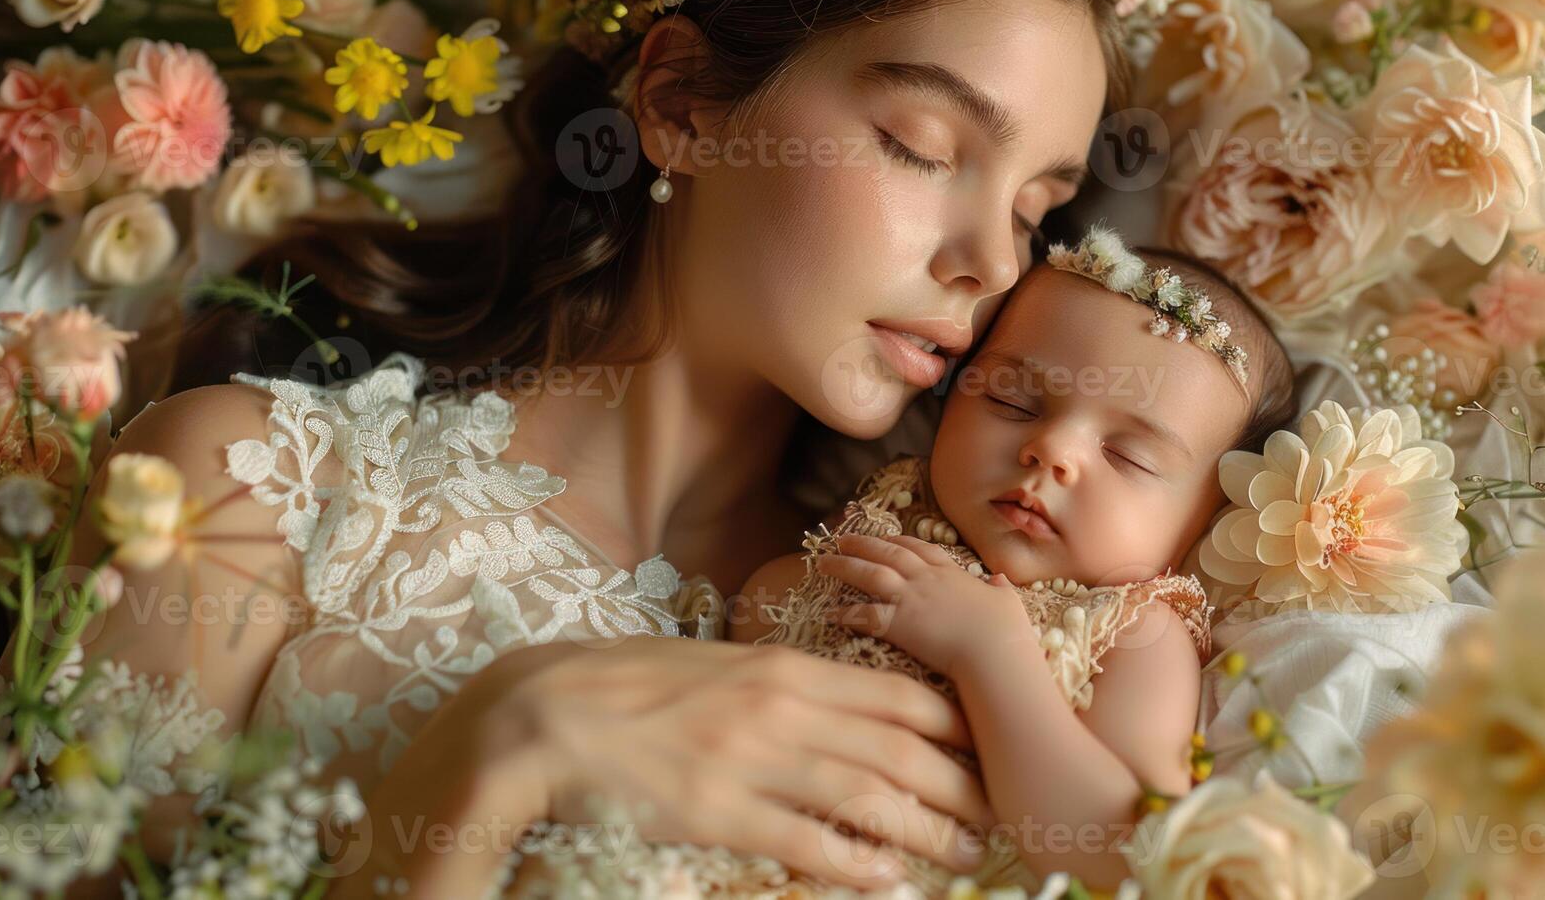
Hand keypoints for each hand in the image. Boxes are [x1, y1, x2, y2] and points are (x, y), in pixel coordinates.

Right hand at [339, 635, 994, 895]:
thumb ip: (779, 683)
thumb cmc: (630, 687)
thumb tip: (832, 704)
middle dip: (959, 785)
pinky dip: (855, 865)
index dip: (954, 725)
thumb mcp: (717, 667)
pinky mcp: (721, 814)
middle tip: (996, 815)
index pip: (897, 693)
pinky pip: (806, 843)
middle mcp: (782, 710)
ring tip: (963, 856)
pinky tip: (888, 881)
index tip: (987, 749)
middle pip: (900, 749)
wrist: (547, 715)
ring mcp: (753, 762)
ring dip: (926, 830)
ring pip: (868, 797)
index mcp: (783, 667)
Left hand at [819, 534, 1035, 681]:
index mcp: (951, 573)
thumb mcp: (1008, 601)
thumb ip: (1000, 588)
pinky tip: (830, 613)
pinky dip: (846, 613)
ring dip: (844, 566)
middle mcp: (926, 579)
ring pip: (869, 574)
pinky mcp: (899, 624)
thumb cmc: (1006, 631)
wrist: (994, 653)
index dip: (900, 541)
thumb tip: (1000, 580)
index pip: (920, 548)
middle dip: (863, 543)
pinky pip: (865, 615)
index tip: (885, 537)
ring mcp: (910, 599)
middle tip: (842, 539)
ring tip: (823, 563)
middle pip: (887, 553)